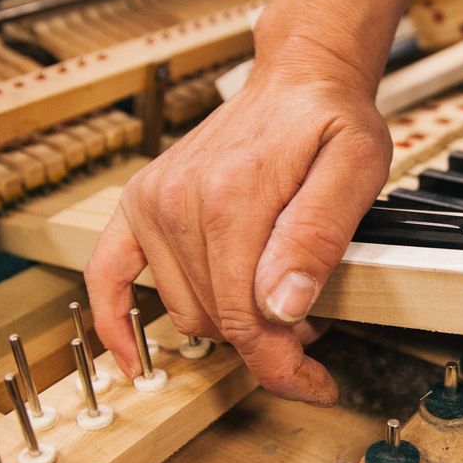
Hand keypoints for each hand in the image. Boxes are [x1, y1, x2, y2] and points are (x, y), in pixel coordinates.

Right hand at [84, 26, 391, 404]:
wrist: (298, 79)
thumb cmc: (330, 119)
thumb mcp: (356, 168)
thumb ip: (320, 236)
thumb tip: (282, 305)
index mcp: (234, 196)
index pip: (248, 318)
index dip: (282, 365)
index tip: (315, 384)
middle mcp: (182, 200)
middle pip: (217, 321)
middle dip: (266, 341)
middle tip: (309, 326)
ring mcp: (154, 202)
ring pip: (183, 311)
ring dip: (226, 326)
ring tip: (273, 304)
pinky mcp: (139, 203)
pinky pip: (107, 274)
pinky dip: (114, 320)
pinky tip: (130, 357)